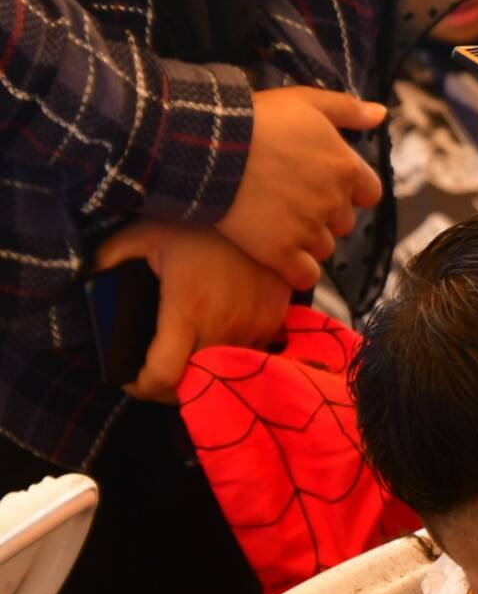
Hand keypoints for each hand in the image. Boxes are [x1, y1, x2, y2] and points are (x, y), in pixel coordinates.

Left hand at [96, 222, 291, 402]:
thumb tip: (86, 279)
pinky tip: (219, 336)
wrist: (259, 207)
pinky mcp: (275, 319)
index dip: (142, 387)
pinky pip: (250, 354)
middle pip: (193, 383)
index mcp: (187, 311)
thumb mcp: (144, 234)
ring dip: (202, 371)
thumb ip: (109, 258)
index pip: (165, 376)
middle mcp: (224, 326)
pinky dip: (231, 355)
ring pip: (224, 372)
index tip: (130, 378)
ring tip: (187, 354)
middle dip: (168, 385)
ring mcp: (254, 325)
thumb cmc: (198, 222)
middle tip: (155, 369)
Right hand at [218, 87, 384, 291]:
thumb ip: (348, 109)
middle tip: (296, 203)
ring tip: (282, 225)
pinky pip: (305, 276)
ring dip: (310, 241)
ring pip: (324, 247)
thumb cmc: (260, 119)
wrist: (212, 147)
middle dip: (327, 215)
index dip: (351, 192)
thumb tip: (380, 114)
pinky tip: (284, 259)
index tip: (327, 186)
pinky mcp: (280, 251)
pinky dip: (299, 272)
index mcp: (347, 168)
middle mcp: (334, 201)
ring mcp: (308, 228)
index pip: (369, 193)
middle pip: (345, 222)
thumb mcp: (307, 101)